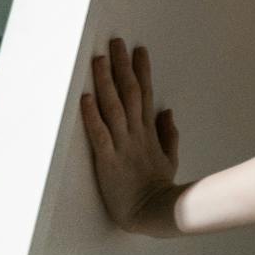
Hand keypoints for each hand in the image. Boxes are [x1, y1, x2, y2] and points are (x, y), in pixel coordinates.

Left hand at [78, 37, 181, 235]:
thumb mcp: (170, 158)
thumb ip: (168, 134)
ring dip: (105, 82)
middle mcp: (135, 132)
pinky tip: (85, 98)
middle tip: (116, 43)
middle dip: (122, 66)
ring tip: (99, 60)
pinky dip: (91, 115)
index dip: (142, 71)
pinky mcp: (108, 159)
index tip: (139, 51)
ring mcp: (122, 144)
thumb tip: (166, 111)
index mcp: (149, 132)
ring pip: (113, 106)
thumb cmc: (159, 187)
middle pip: (129, 92)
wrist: (154, 211)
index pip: (146, 94)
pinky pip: (99, 133)